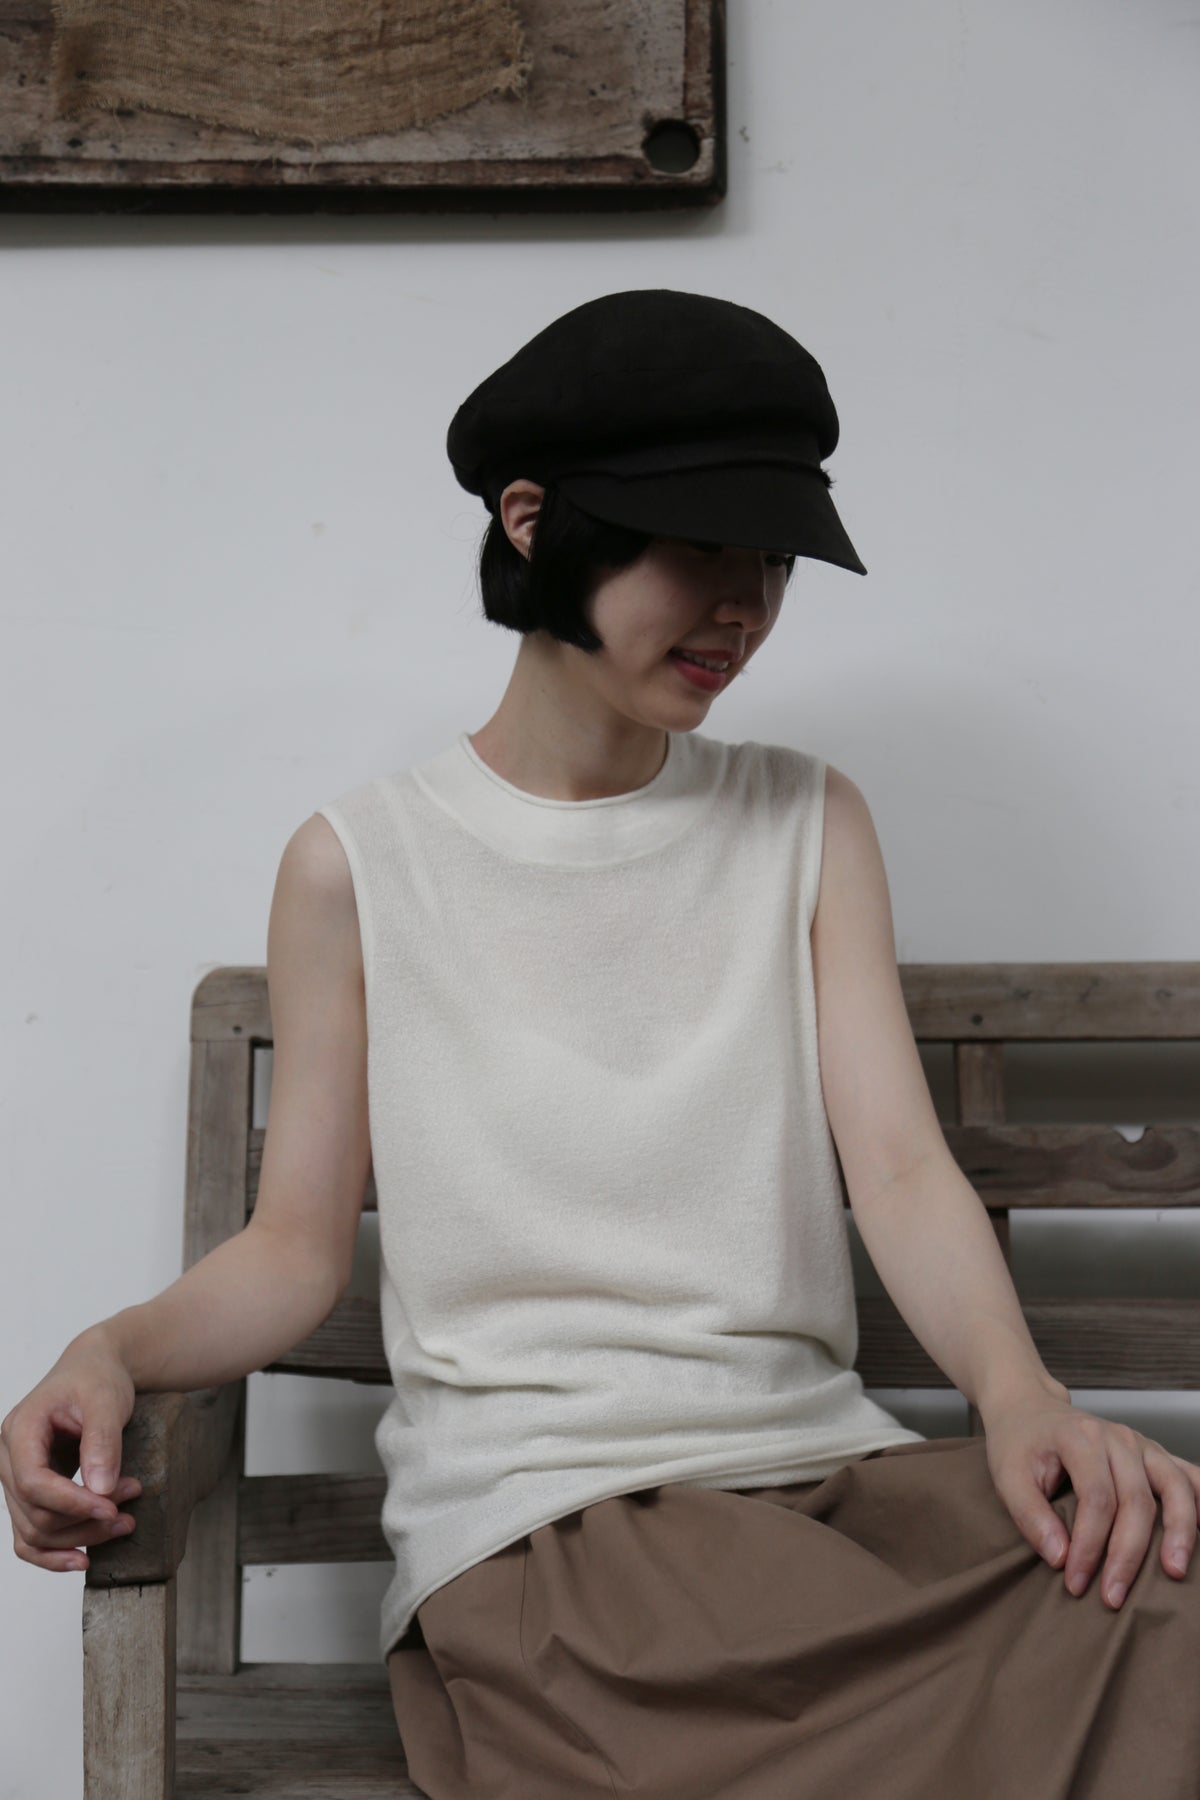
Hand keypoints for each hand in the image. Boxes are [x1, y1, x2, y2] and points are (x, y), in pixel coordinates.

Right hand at [0, 1331, 141, 1573]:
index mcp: (19, 1430)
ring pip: (34, 1530)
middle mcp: (8, 1458)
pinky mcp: (31, 1493)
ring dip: (79, 1536)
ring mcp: (16, 1478)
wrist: (94, 1371)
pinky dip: (53, 1554)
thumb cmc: (97, 1379)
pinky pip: (29, 1535)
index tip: (111, 1507)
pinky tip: (84, 1558)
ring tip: (123, 1523)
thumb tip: (100, 1489)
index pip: (33, 1483)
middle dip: (84, 1519)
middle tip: (129, 1512)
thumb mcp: (106, 1399)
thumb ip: (102, 1441)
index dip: (71, 1503)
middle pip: (35, 1512)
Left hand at [983, 1388, 1199, 1608]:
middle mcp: (1118, 1438)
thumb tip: (1060, 1558)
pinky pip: (1190, 1476)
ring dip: (1179, 1532)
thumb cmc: (1019, 1445)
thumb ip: (1030, 1516)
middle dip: (1127, 1555)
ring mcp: (1142, 1444)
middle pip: (1137, 1501)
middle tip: (1113, 1598)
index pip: (1096, 1500)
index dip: (1089, 1547)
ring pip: (1174, 1488)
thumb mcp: (1007, 1477)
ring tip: (1174, 1572)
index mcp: (1080, 1437)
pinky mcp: (1155, 1454)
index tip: (1075, 1582)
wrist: (1029, 1409)